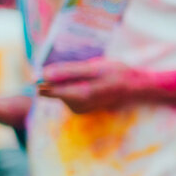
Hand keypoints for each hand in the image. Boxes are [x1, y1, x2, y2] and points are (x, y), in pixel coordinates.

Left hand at [37, 59, 152, 113]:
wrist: (133, 86)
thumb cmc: (114, 73)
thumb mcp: (92, 68)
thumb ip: (66, 72)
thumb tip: (43, 74)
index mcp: (77, 95)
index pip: (46, 89)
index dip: (41, 78)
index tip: (45, 68)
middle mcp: (75, 106)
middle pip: (53, 88)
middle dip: (60, 76)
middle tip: (81, 68)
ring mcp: (77, 108)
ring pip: (61, 90)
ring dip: (68, 79)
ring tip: (88, 74)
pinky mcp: (79, 107)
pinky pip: (68, 93)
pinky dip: (73, 84)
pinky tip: (89, 80)